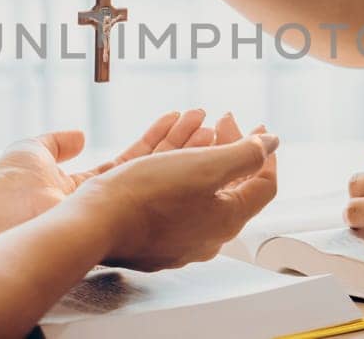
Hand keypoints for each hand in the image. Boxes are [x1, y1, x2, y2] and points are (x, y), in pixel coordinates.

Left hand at [0, 109, 215, 217]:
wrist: (5, 210)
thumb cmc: (12, 183)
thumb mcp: (35, 149)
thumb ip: (57, 141)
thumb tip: (76, 134)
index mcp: (87, 188)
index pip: (133, 160)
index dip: (158, 139)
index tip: (180, 120)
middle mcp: (111, 201)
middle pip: (157, 169)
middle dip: (184, 145)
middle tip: (212, 126)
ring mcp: (124, 210)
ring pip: (168, 177)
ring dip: (193, 151)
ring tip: (216, 128)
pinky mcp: (130, 213)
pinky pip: (165, 184)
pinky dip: (187, 163)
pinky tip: (205, 143)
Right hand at [69, 115, 278, 271]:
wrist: (93, 224)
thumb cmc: (148, 195)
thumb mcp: (205, 166)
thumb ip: (244, 153)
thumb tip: (271, 142)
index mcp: (228, 221)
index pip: (263, 185)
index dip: (264, 151)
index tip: (254, 124)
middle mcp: (207, 237)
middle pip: (232, 189)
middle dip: (231, 150)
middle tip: (223, 122)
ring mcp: (178, 240)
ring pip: (201, 193)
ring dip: (202, 158)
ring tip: (194, 130)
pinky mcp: (151, 238)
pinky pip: (174, 201)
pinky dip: (177, 174)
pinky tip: (163, 156)